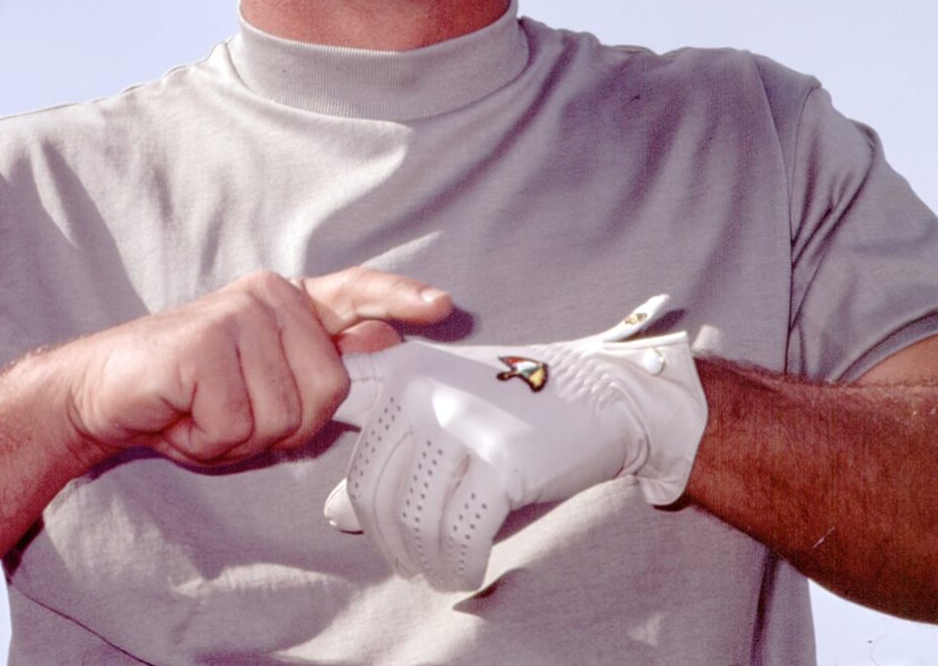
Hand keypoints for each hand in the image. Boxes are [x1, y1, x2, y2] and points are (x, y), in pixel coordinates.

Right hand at [57, 267, 451, 467]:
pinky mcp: (205, 343)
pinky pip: (238, 424)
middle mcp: (270, 297)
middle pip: (328, 388)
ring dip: (240, 437)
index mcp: (289, 302)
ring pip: (284, 414)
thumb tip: (383, 339)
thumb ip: (320, 360)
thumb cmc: (191, 394)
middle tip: (234, 414)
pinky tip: (183, 415)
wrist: (103, 391)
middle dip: (284, 425)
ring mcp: (238, 314)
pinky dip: (208, 440)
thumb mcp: (264, 381)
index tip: (442, 306)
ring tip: (204, 412)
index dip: (400, 299)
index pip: (357, 290)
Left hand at [324, 297, 707, 590]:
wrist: (605, 393)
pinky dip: (457, 567)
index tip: (353, 507)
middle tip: (408, 559)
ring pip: (410, 520)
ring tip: (438, 570)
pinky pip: (457, 537)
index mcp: (405, 367)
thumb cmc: (516, 404)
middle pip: (369, 488)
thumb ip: (389, 451)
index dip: (342, 473)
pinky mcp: (502, 460)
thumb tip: (333, 516)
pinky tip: (467, 571)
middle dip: (386, 538)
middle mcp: (425, 388)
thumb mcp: (446, 409)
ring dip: (422, 561)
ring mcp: (463, 421)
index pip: (342, 421)